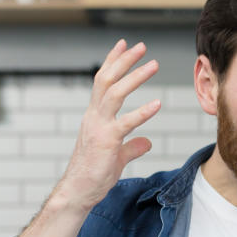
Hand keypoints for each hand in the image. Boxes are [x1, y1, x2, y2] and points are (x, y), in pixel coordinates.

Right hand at [55, 40, 160, 211]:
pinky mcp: (107, 142)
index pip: (102, 82)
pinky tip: (157, 103)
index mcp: (94, 116)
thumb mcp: (117, 156)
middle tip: (141, 46)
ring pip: (114, 94)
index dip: (113, 61)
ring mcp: (99, 128)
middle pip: (106, 80)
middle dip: (123, 60)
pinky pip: (126, 123)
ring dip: (134, 77)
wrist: (78, 192)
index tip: (123, 45)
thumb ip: (131, 145)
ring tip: (153, 65)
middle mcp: (94, 117)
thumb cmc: (94, 174)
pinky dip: (142, 112)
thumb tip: (146, 141)